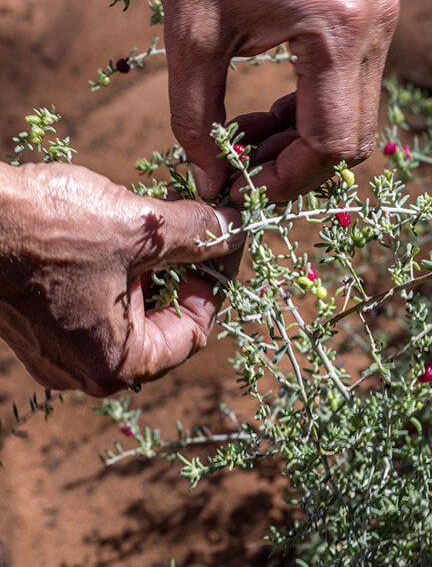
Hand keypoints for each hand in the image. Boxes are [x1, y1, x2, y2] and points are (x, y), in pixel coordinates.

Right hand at [0, 163, 243, 396]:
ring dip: (154, 263)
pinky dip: (121, 267)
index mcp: (116, 365)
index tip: (226, 243)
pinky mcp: (41, 320)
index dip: (216, 282)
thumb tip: (235, 227)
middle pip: (164, 320)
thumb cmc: (44, 229)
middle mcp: (86, 367)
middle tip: (198, 226)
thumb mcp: (139, 230)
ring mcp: (60, 346)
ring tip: (161, 220)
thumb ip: (196, 234)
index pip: (195, 331)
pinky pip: (99, 299)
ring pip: (131, 306)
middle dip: (185, 269)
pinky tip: (124, 230)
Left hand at [159, 0, 399, 202]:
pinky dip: (310, 117)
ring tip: (245, 143)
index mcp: (338, 29)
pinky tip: (267, 116)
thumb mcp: (193, 32)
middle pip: (351, 141)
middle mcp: (375, 29)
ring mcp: (380, 23)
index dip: (285, 181)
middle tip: (241, 173)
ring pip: (354, 122)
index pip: (330, 144)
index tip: (242, 191)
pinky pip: (350, 94)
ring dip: (301, 146)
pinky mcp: (370, 21)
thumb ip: (196, 117)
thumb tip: (210, 182)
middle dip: (294, 168)